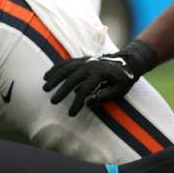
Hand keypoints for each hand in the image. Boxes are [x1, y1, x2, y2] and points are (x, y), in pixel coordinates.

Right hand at [42, 39, 157, 115]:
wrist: (128, 61)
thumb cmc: (124, 79)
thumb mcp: (119, 90)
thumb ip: (103, 96)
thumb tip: (87, 103)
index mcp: (100, 74)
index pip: (84, 90)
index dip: (77, 102)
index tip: (71, 113)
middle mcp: (90, 65)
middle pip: (72, 78)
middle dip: (61, 91)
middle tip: (53, 101)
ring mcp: (85, 61)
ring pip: (66, 68)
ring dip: (54, 78)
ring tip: (45, 88)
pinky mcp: (82, 59)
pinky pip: (66, 63)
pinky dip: (56, 68)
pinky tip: (47, 75)